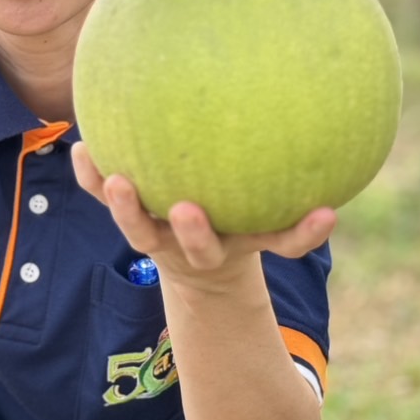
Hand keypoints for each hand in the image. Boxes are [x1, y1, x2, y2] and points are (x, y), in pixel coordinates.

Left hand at [71, 142, 334, 286]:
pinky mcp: (133, 219)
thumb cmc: (241, 226)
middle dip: (195, 234)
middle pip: (197, 248)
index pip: (280, 240)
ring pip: (141, 233)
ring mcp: (162, 238)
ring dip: (127, 210)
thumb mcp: (270, 215)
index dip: (302, 234)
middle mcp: (200, 247)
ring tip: (116, 178)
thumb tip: (337, 163)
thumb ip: (300, 199)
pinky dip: (92, 179)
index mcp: (244, 245)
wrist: (199, 271)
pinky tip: (82, 148)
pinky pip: (104, 200)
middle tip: (188, 211)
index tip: (325, 215)